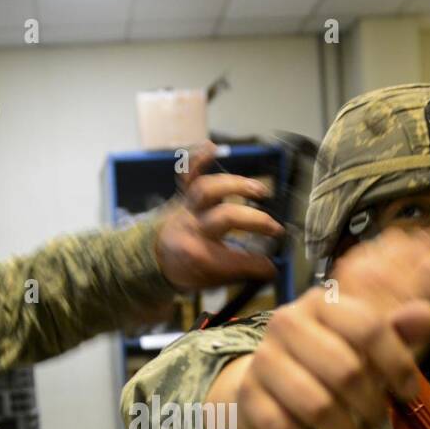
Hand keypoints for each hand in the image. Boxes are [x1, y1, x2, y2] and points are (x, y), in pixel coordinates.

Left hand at [154, 141, 283, 290]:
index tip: (272, 267)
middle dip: (255, 221)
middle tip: (276, 229)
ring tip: (260, 191)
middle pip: (226, 217)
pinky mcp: (183, 195)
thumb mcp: (211, 281)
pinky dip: (197, 159)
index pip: (234, 258)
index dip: (257, 264)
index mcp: (199, 255)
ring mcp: (186, 208)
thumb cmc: (187, 270)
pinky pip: (186, 174)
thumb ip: (240, 273)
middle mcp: (192, 228)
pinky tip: (212, 147)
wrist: (153, 257)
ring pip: (208, 190)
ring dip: (236, 185)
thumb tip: (270, 269)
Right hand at [208, 229, 429, 428]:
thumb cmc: (328, 357)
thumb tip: (426, 316)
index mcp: (322, 302)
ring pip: (316, 406)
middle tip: (382, 423)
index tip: (409, 393)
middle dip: (372, 406)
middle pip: (345, 371)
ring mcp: (263, 359)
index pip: (368, 327)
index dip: (398, 363)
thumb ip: (397, 330)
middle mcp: (287, 323)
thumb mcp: (365, 341)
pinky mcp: (249, 396)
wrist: (267, 379)